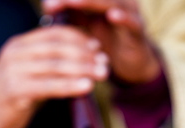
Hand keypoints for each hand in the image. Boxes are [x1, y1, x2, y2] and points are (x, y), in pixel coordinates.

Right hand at [0, 25, 108, 127]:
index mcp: (21, 44)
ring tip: (102, 74)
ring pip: (55, 65)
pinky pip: (49, 86)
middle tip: (105, 64)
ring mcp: (14, 70)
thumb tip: (87, 61)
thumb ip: (53, 65)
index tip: (98, 48)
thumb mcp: (34, 74)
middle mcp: (16, 53)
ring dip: (83, 69)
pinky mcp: (16, 90)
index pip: (54, 34)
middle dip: (85, 55)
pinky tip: (86, 87)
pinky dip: (70, 86)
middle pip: (58, 48)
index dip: (79, 39)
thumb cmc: (17, 95)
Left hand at [43, 0, 160, 82]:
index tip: (47, 6)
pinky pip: (132, 22)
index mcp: (101, 1)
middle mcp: (115, 2)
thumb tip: (48, 6)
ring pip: (111, 2)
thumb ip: (71, 16)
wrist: (131, 64)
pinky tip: (112, 16)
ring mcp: (128, 13)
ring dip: (92, 1)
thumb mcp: (85, 29)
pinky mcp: (137, 30)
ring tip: (75, 2)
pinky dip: (123, 17)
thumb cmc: (107, 44)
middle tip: (54, 4)